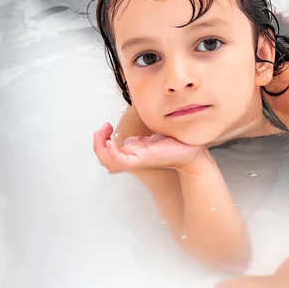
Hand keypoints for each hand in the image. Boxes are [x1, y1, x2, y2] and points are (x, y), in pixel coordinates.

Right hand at [93, 122, 211, 173]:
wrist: (192, 151)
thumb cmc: (176, 143)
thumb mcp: (153, 135)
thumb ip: (141, 134)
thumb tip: (132, 127)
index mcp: (134, 151)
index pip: (109, 152)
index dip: (101, 140)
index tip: (106, 125)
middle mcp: (133, 156)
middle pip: (105, 159)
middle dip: (97, 143)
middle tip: (100, 130)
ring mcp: (136, 159)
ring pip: (109, 162)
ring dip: (100, 147)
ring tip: (102, 133)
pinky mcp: (142, 160)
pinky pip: (120, 161)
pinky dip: (111, 153)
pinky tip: (111, 142)